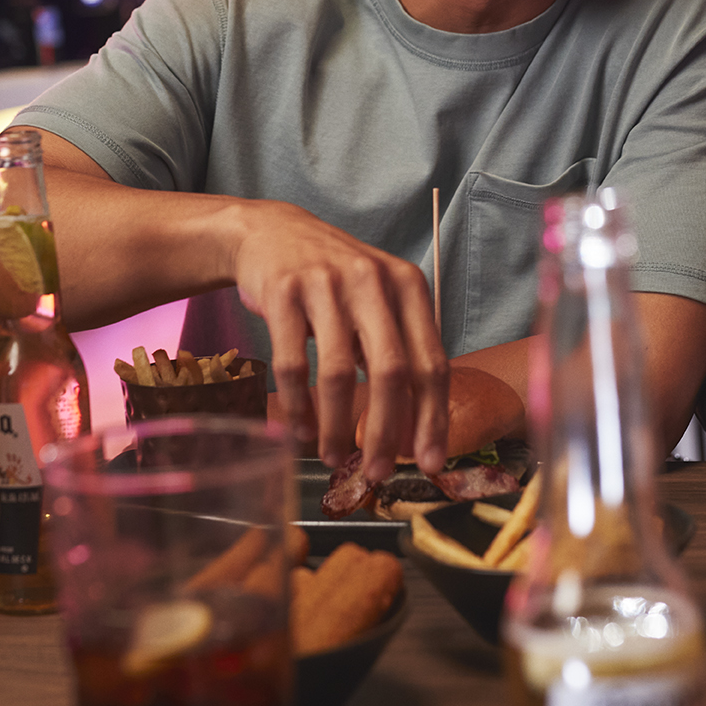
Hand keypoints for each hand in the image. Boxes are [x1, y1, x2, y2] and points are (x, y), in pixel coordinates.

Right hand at [229, 201, 446, 481]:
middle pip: (392, 371)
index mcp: (408, 286)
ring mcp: (327, 284)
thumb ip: (399, 349)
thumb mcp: (378, 299)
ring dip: (336, 426)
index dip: (433, 418)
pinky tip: (300, 430)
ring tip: (333, 457)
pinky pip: (293, 364)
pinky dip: (297, 406)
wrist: (272, 233)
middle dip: (388, 432)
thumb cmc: (334, 278)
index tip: (431, 462)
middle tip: (380, 473)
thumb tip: (416, 429)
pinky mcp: (284, 292)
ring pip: (339, 373)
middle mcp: (372, 281)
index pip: (431, 362)